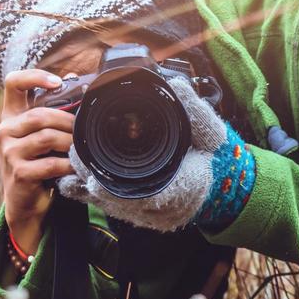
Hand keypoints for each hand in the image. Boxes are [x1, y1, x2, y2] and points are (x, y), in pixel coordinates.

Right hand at [0, 68, 75, 253]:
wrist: (26, 201)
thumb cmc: (39, 163)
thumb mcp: (42, 136)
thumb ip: (53, 114)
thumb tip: (78, 84)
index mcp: (11, 116)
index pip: (13, 83)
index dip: (34, 76)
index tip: (57, 82)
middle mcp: (5, 130)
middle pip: (40, 115)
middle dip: (68, 122)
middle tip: (84, 131)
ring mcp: (10, 152)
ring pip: (47, 137)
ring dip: (70, 143)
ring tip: (81, 149)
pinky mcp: (19, 172)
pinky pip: (51, 163)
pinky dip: (68, 165)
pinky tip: (76, 167)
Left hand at [57, 74, 240, 231]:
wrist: (227, 183)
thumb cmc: (218, 157)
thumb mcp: (211, 130)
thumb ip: (193, 109)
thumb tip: (176, 84)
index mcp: (181, 188)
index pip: (139, 195)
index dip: (110, 188)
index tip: (88, 175)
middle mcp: (164, 208)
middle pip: (119, 202)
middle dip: (92, 180)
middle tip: (72, 156)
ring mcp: (154, 214)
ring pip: (114, 206)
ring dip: (90, 188)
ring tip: (71, 166)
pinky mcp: (146, 214)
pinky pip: (115, 208)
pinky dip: (95, 196)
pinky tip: (76, 183)